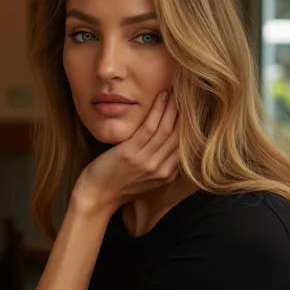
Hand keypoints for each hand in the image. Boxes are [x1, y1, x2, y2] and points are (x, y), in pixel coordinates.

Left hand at [75, 90, 178, 210]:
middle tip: (188, 93)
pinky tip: (161, 97)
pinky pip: (149, 128)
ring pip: (167, 129)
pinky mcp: (131, 154)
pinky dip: (157, 110)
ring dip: (173, 107)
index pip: (185, 146)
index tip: (192, 108)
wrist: (97, 199)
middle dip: (185, 112)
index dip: (190, 125)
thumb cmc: (118, 188)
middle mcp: (161, 169)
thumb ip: (160, 166)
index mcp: (167, 175)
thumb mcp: (146, 181)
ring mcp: (147, 162)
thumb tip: (168, 148)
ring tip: (177, 90)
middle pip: (180, 136)